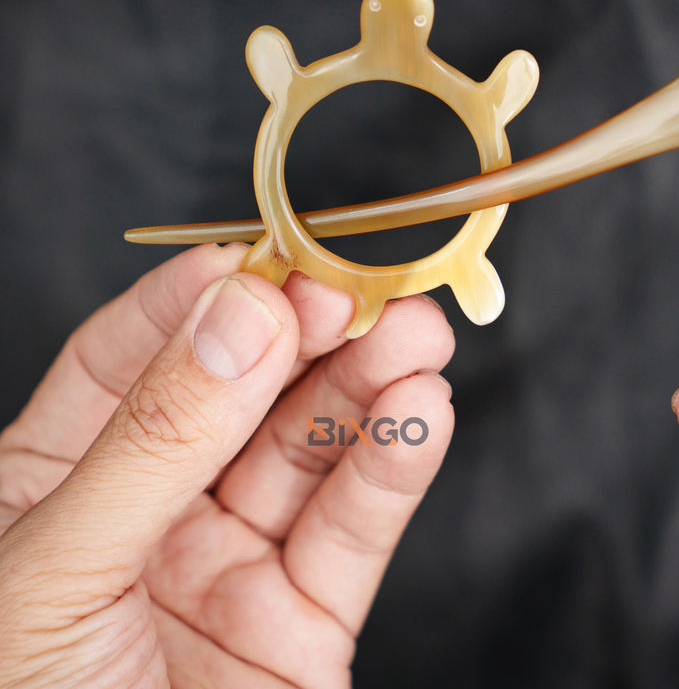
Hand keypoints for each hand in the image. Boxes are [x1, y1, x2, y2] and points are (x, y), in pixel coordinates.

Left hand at [0, 244, 454, 687]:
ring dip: (369, 388)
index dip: (199, 301)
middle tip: (358, 292)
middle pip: (241, 395)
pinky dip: (394, 470)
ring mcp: (232, 565)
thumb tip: (236, 315)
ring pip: (312, 453)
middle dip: (305, 336)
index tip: (261, 257)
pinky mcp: (304, 624)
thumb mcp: (55, 575)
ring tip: (415, 337)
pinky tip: (421, 415)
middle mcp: (152, 513)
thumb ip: (153, 440)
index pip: (130, 360)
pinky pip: (354, 533)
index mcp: (56, 488)